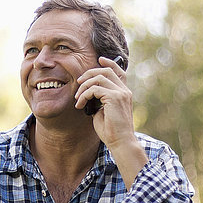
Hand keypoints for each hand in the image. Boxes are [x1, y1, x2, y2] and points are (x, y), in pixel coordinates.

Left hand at [75, 57, 147, 188]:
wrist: (121, 142)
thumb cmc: (111, 130)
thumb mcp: (103, 111)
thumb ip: (99, 99)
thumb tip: (88, 92)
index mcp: (124, 93)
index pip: (119, 71)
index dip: (109, 63)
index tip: (99, 59)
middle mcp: (124, 91)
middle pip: (106, 71)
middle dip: (89, 73)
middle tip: (78, 83)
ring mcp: (121, 93)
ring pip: (98, 78)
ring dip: (84, 86)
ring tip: (77, 98)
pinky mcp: (115, 98)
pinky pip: (94, 89)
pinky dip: (84, 95)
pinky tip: (80, 105)